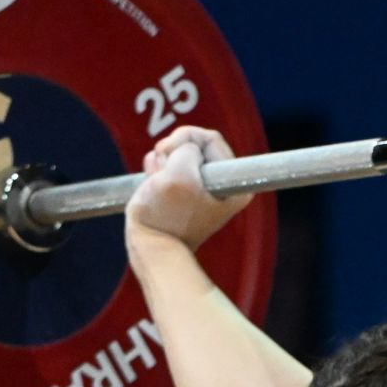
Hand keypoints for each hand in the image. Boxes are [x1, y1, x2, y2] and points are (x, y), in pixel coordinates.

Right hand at [124, 126, 248, 253]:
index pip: (209, 138)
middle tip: (163, 176)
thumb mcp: (181, 174)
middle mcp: (221, 182)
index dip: (185, 141)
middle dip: (171, 154)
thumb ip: (186, 148)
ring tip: (158, 185)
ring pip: (177, 154)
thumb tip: (180, 149)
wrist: (152, 248)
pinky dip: (156, 171)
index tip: (171, 157)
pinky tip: (153, 186)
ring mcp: (202, 186)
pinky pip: (167, 165)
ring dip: (161, 164)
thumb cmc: (168, 216)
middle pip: (193, 144)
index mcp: (234, 181)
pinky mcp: (183, 190)